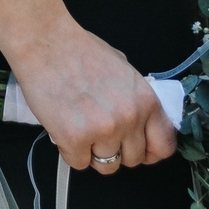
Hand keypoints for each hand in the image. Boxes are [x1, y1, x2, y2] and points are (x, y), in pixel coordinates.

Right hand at [9, 22, 176, 174]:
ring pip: (107, 166)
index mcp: (146, 100)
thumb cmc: (79, 50)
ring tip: (80, 127)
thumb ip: (135, 99)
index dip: (150, 152)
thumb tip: (140, 123)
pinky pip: (79, 163)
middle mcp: (129, 118)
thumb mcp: (123, 69)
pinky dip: (70, 151)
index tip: (140, 150)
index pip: (163, 145)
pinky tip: (64, 128)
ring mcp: (103, 131)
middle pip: (132, 159)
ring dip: (93, 152)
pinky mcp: (75, 139)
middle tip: (99, 131)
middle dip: (116, 149)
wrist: (45, 43)